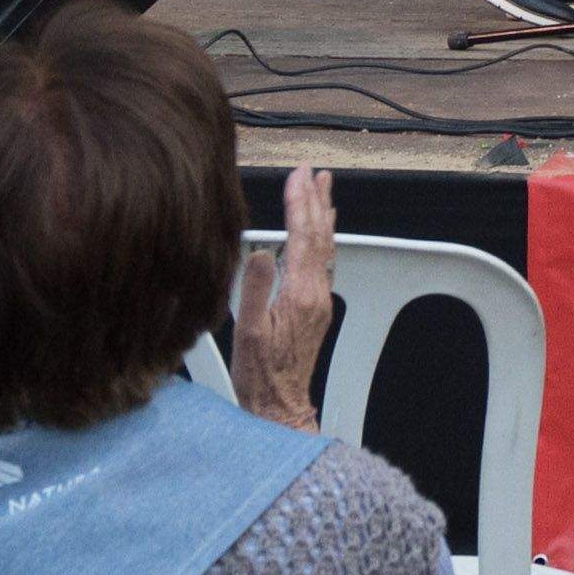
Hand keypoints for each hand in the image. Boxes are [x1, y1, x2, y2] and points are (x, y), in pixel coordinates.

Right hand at [231, 168, 337, 428]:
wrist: (280, 403)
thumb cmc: (260, 373)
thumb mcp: (248, 332)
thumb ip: (255, 289)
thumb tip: (261, 251)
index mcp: (300, 293)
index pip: (302, 236)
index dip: (300, 203)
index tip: (297, 176)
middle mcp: (316, 292)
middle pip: (319, 236)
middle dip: (316, 200)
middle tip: (313, 171)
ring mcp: (320, 299)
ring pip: (325, 247)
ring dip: (323, 214)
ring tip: (324, 188)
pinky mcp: (316, 307)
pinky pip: (323, 261)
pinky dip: (322, 237)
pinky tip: (319, 231)